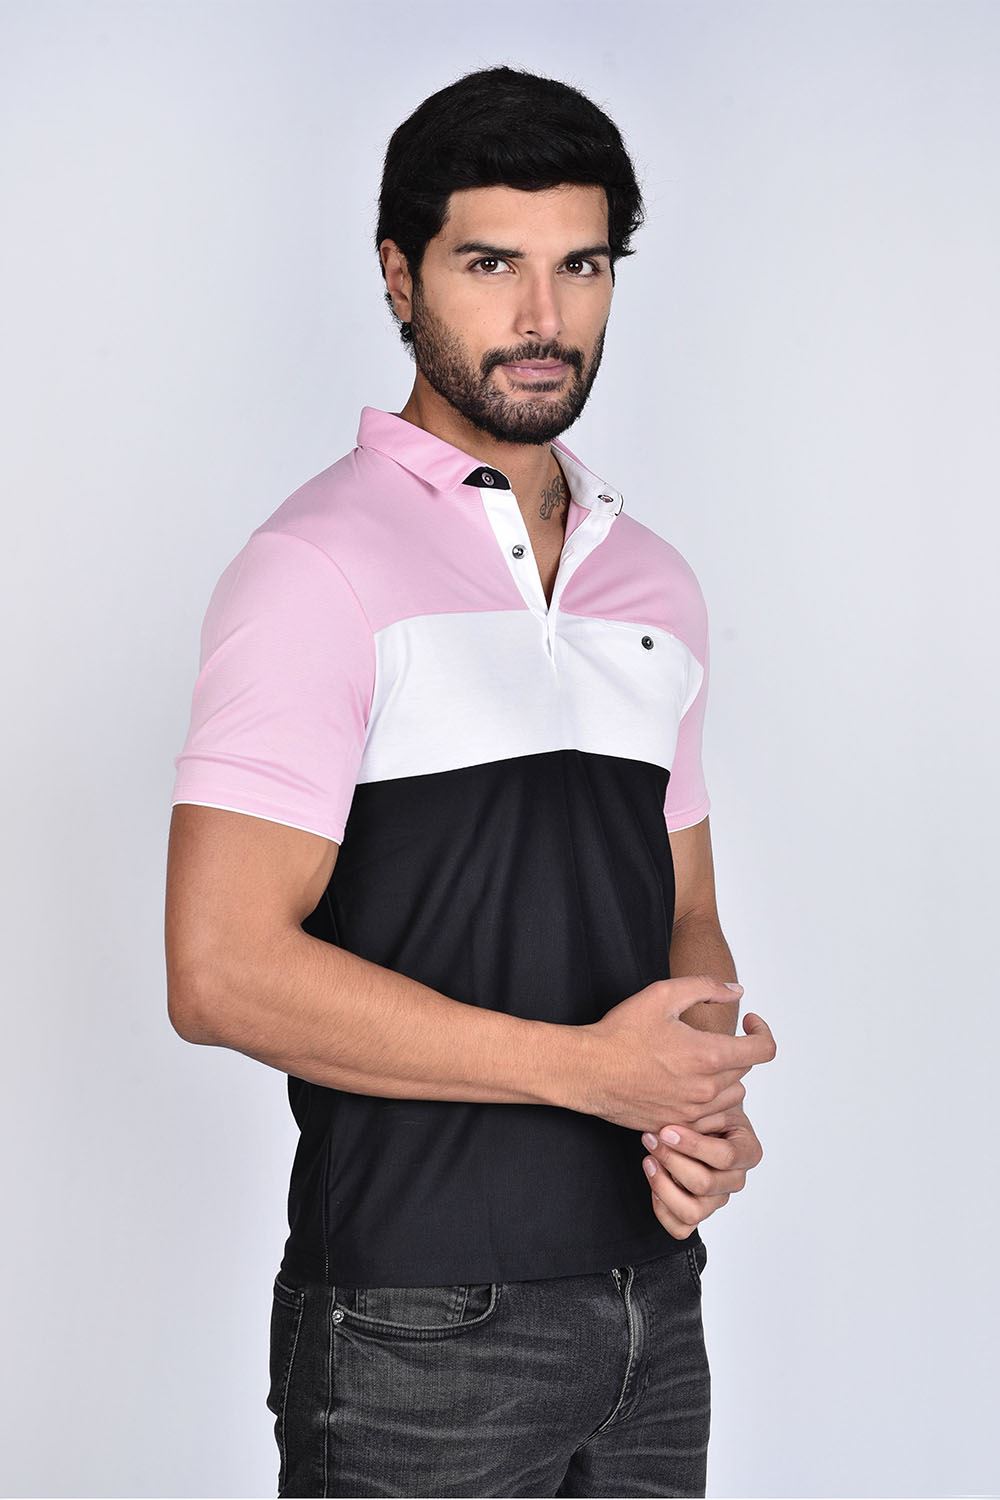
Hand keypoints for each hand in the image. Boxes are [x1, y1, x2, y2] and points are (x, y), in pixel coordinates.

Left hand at [640, 1100, 763, 1239]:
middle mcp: (735, 1179)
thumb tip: (693, 1101)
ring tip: (649, 1160)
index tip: (666, 1130)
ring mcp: (717, 1200)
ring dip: (663, 1186)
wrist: (695, 1118)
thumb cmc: (704, 1108)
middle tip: (650, 1138)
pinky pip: (680, 1229)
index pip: (725, 1157)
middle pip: (704, 1184)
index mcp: (747, 1151)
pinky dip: (661, 1208)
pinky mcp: (697, 1212)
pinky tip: (653, 1178)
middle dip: (671, 1160)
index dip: (693, 1145)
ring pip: (691, 1211)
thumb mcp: (710, 1099)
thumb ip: (706, 1104)